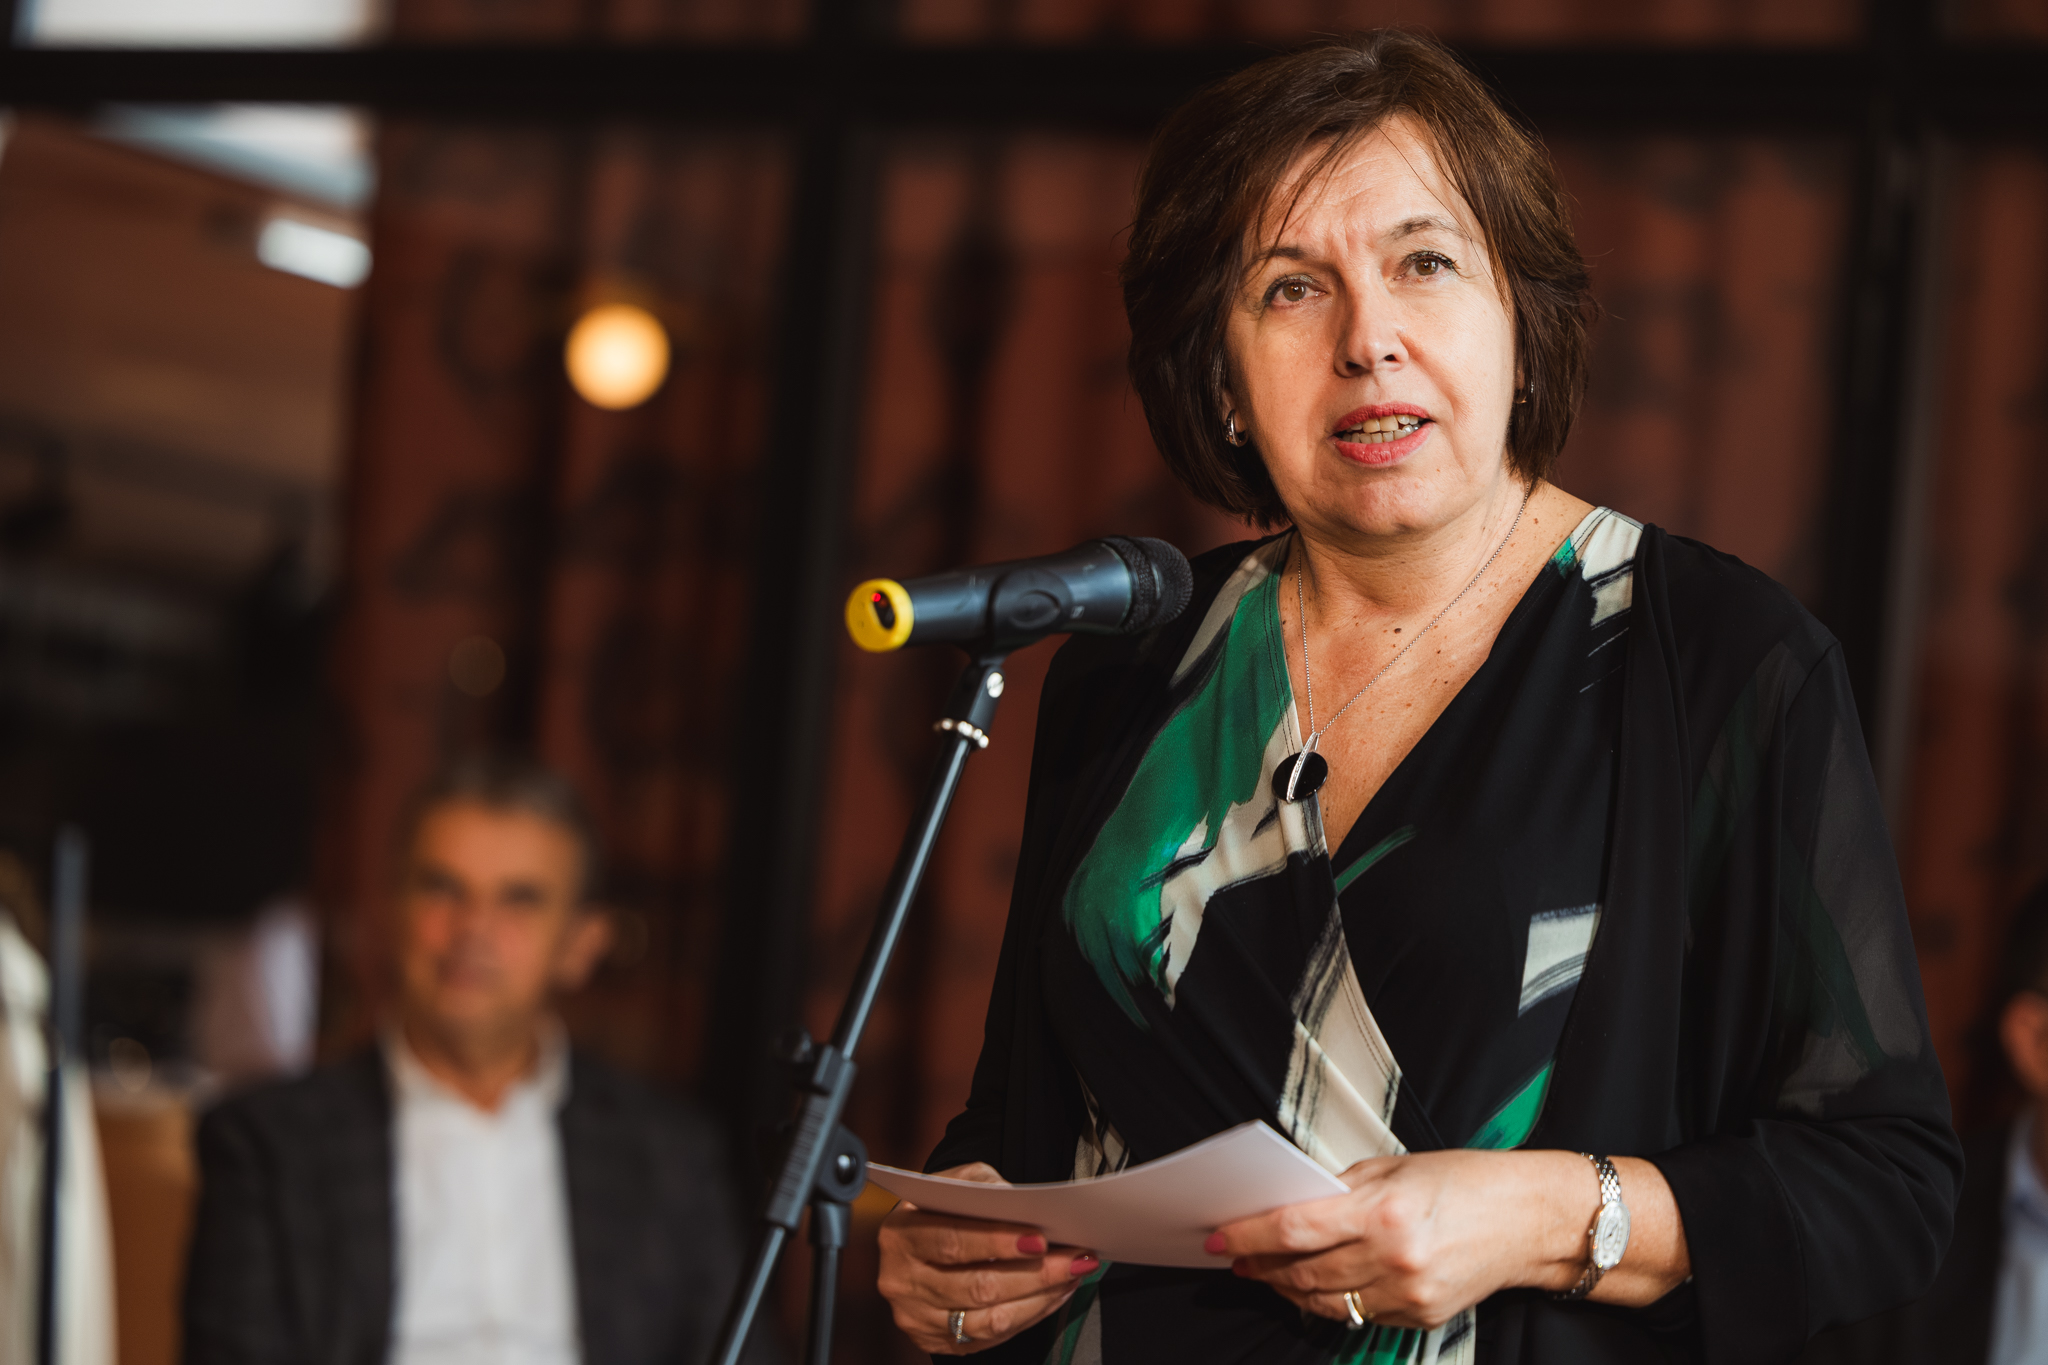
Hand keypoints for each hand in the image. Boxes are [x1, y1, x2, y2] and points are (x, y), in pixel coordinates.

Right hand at [877, 1163, 1100, 1353]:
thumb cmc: (942, 1208)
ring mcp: (918, 1318)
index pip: (951, 1242)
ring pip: (989, 1320)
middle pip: (977, 1287)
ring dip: (1041, 1299)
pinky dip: (1031, 1315)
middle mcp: (902, 1282)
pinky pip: (993, 1336)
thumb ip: (982, 1186)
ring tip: (1074, 1274)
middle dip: (1035, 1274)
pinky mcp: (937, 1342)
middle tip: (1076, 1258)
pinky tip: (1055, 1294)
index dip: (996, 1243)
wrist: (917, 1244)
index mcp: (901, 1235)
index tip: (1040, 1239)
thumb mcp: (954, 1183)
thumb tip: (1019, 1202)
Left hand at [1206, 1150, 1540, 1328]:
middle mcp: (1393, 1257)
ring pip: (1324, 1302)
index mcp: (1382, 1210)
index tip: (1220, 1238)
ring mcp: (1407, 1294)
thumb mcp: (1394, 1168)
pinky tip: (1317, 1287)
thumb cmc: (1465, 1183)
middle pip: (1302, 1271)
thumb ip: (1338, 1188)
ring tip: (1269, 1272)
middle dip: (1260, 1265)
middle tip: (1237, 1256)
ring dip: (1287, 1288)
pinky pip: (1359, 1316)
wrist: (1528, 1220)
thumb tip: (1287, 1203)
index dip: (1247, 1236)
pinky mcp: (1420, 1318)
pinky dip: (1330, 1302)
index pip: (1294, 1228)